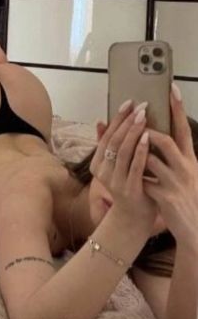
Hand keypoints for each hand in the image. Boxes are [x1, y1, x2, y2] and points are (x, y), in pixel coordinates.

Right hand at [90, 101, 157, 229]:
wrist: (133, 218)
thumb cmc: (128, 186)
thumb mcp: (115, 165)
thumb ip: (108, 145)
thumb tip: (100, 120)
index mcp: (97, 164)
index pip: (106, 136)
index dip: (117, 119)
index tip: (128, 103)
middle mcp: (103, 172)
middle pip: (114, 141)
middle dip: (127, 122)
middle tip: (139, 106)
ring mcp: (115, 182)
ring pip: (123, 151)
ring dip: (133, 132)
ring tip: (143, 116)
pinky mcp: (129, 189)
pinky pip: (135, 166)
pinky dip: (140, 150)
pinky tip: (147, 137)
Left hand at [143, 84, 197, 246]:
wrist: (196, 230)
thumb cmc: (187, 198)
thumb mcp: (185, 174)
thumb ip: (173, 155)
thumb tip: (154, 134)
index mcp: (190, 160)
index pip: (184, 129)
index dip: (178, 108)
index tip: (172, 88)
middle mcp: (185, 169)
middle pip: (166, 141)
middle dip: (149, 130)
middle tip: (138, 120)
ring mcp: (175, 183)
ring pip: (151, 160)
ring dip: (138, 153)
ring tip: (128, 149)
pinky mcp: (166, 198)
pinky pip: (144, 180)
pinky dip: (135, 175)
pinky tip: (130, 175)